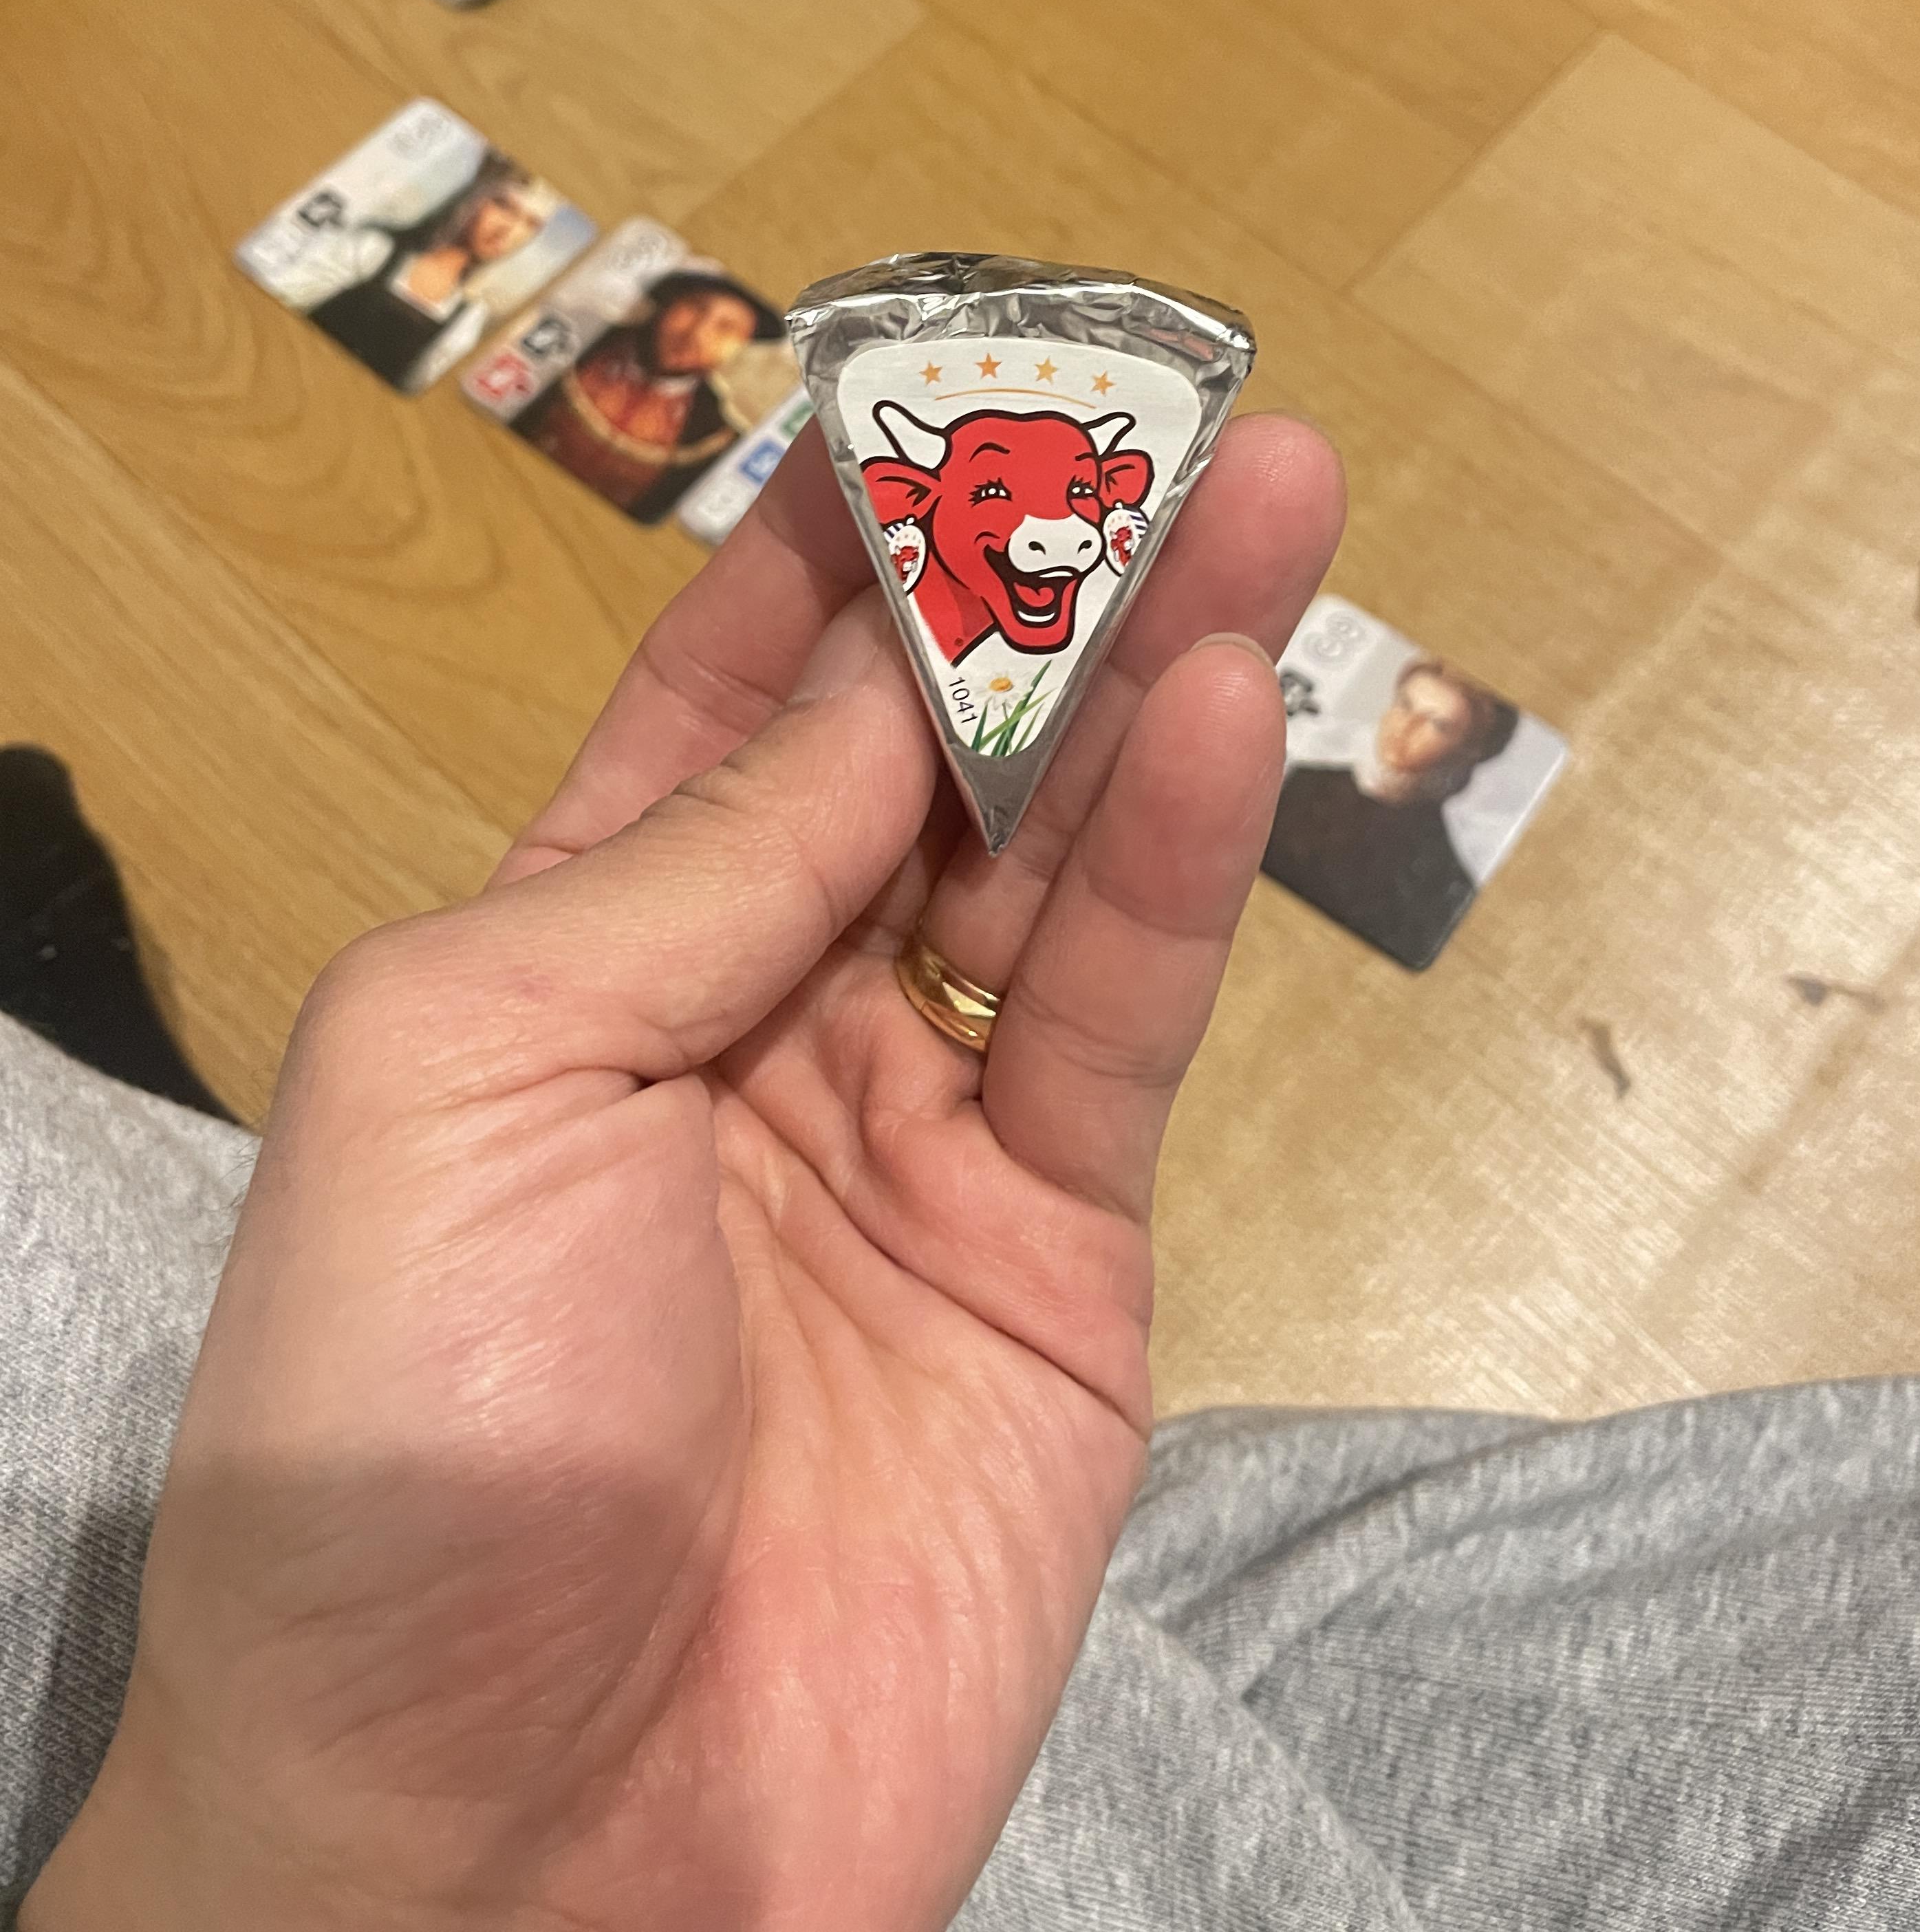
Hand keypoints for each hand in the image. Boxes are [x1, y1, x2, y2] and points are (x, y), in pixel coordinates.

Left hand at [28, 414, 1341, 1931]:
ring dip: (1152, 675)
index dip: (831, 542)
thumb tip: (880, 687)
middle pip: (922, 757)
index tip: (936, 387)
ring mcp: (915, 1139)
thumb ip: (699, 863)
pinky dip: (1176, 861)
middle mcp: (748, 1020)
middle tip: (1154, 407)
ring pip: (1055, 861)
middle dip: (1034, 581)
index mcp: (568, 955)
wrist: (518, 1853)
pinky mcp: (1058, 1263)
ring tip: (1259, 492)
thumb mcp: (474, 1066)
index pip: (725, 698)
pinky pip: (1123, 1022)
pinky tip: (1223, 704)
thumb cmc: (407, 1433)